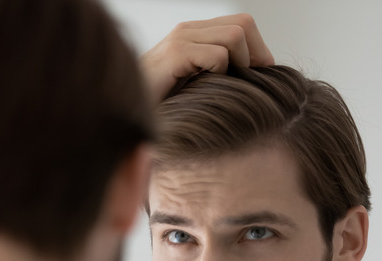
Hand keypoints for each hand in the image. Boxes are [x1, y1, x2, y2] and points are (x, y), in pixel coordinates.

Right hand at [141, 13, 274, 103]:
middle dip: (255, 55)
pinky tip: (203, 92)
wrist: (124, 115)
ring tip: (223, 89)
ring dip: (239, 66)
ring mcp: (180, 38)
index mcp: (194, 34)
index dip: (257, 50)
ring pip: (235, 36)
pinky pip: (218, 56)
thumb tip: (258, 75)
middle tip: (248, 84)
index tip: (255, 79)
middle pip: (244, 24)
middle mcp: (188, 29)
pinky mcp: (175, 53)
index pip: (242, 23)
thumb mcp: (195, 86)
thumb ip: (218, 73)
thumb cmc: (161, 108)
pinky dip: (221, 76)